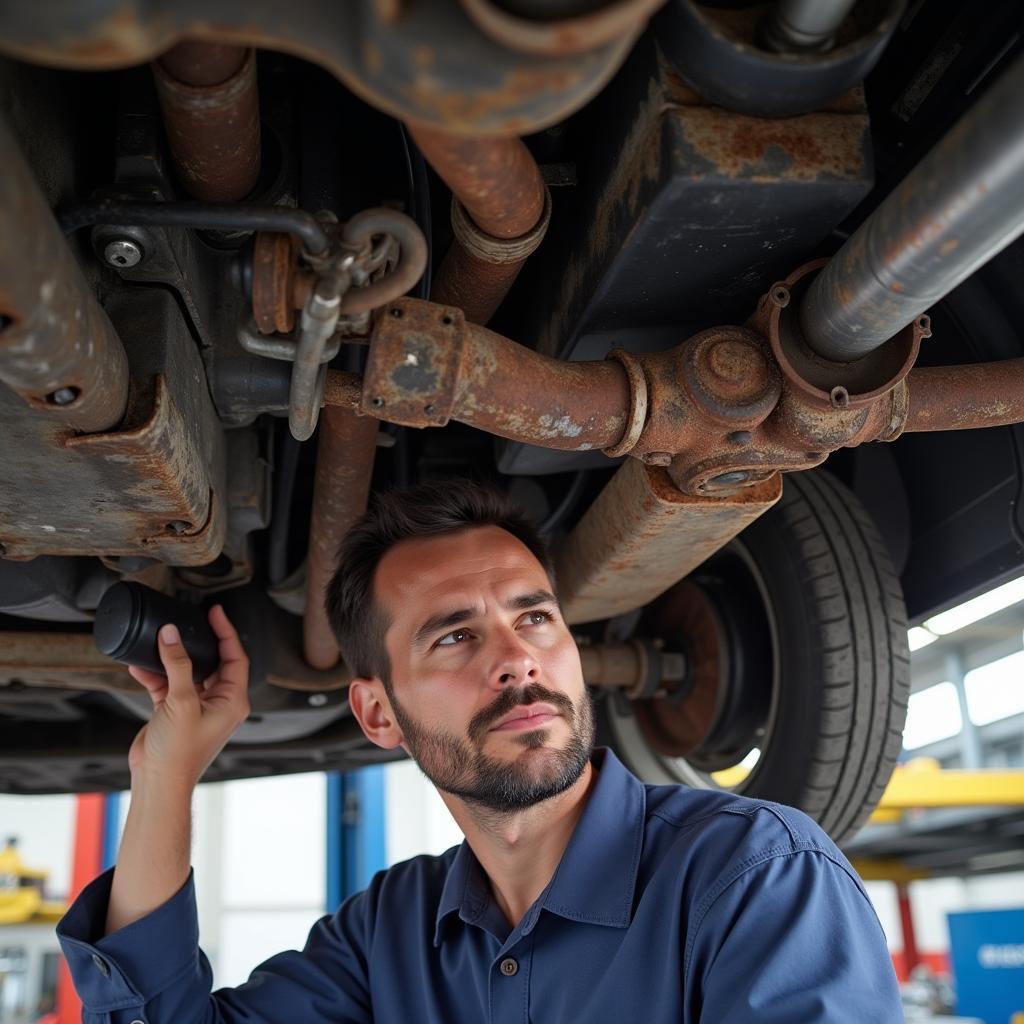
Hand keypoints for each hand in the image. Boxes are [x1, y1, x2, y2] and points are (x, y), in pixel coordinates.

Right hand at [126, 604, 250, 788]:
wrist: (158, 783)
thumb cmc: (179, 753)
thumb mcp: (181, 702)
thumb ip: (178, 666)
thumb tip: (173, 636)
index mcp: (233, 700)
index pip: (235, 657)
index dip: (226, 632)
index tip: (215, 613)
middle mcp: (219, 703)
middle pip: (214, 662)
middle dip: (199, 642)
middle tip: (190, 621)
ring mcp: (197, 708)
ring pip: (188, 673)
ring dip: (172, 659)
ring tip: (160, 640)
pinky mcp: (176, 713)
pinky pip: (168, 686)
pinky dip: (156, 676)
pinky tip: (140, 666)